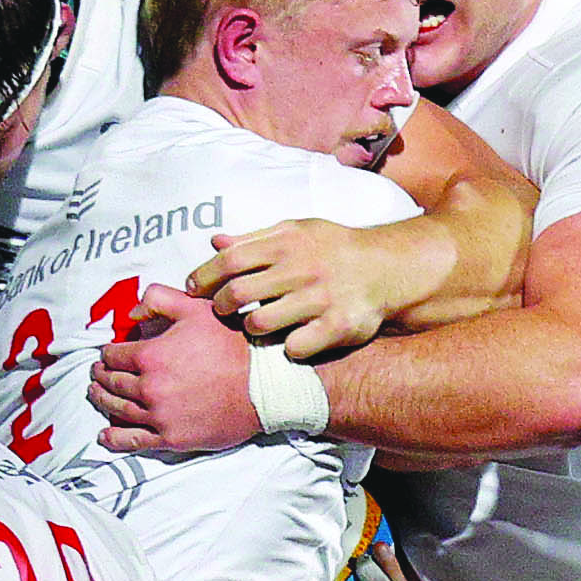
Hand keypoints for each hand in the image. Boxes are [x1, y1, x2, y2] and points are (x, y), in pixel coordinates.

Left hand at [90, 285, 260, 454]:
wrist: (264, 384)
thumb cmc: (234, 345)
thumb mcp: (196, 308)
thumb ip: (159, 300)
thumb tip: (133, 312)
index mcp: (150, 356)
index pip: (114, 355)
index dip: (108, 352)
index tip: (109, 353)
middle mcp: (149, 388)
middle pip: (112, 382)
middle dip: (102, 375)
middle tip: (98, 373)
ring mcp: (160, 416)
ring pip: (119, 409)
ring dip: (103, 400)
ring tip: (97, 394)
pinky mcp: (173, 438)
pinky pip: (135, 440)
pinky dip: (115, 438)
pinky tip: (105, 435)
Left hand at [191, 221, 409, 362]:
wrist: (386, 268)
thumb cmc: (334, 249)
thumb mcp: (297, 232)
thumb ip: (255, 239)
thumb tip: (215, 242)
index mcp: (287, 243)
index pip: (230, 260)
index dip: (205, 276)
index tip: (194, 290)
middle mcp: (302, 270)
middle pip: (239, 293)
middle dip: (221, 306)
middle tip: (221, 311)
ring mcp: (320, 300)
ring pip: (260, 323)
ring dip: (250, 328)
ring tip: (254, 326)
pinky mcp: (338, 327)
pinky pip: (296, 348)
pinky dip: (286, 349)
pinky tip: (288, 344)